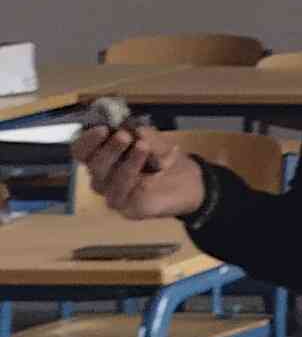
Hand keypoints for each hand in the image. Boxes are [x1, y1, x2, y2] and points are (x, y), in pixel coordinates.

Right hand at [74, 122, 207, 224]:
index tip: (102, 128)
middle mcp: (101, 177)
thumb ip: (136, 132)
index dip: (87, 140)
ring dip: (127, 163)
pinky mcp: (129, 209)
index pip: (81, 151)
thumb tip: (126, 127)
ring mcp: (113, 195)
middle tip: (125, 136)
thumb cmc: (160, 155)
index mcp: (99, 157)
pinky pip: (128, 196)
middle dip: (110, 149)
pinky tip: (154, 170)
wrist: (187, 178)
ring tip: (143, 147)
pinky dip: (140, 181)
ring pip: (110, 182)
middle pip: (94, 166)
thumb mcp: (149, 137)